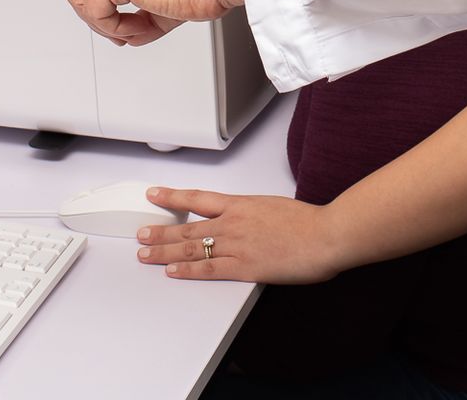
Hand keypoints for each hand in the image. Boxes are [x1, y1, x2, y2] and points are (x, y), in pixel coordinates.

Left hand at [133, 187, 346, 284]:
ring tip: (146, 254)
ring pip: (191, 248)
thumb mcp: (274, 207)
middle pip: (187, 226)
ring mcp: (236, 244)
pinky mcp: (243, 266)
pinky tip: (173, 272)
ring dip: (165, 252)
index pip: (197, 198)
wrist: (325, 234)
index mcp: (241, 204)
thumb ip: (255, 214)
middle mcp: (233, 222)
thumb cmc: (309, 222)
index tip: (155, 195)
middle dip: (160, 231)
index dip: (172, 197)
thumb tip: (247, 221)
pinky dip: (187, 271)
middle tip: (141, 234)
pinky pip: (208, 269)